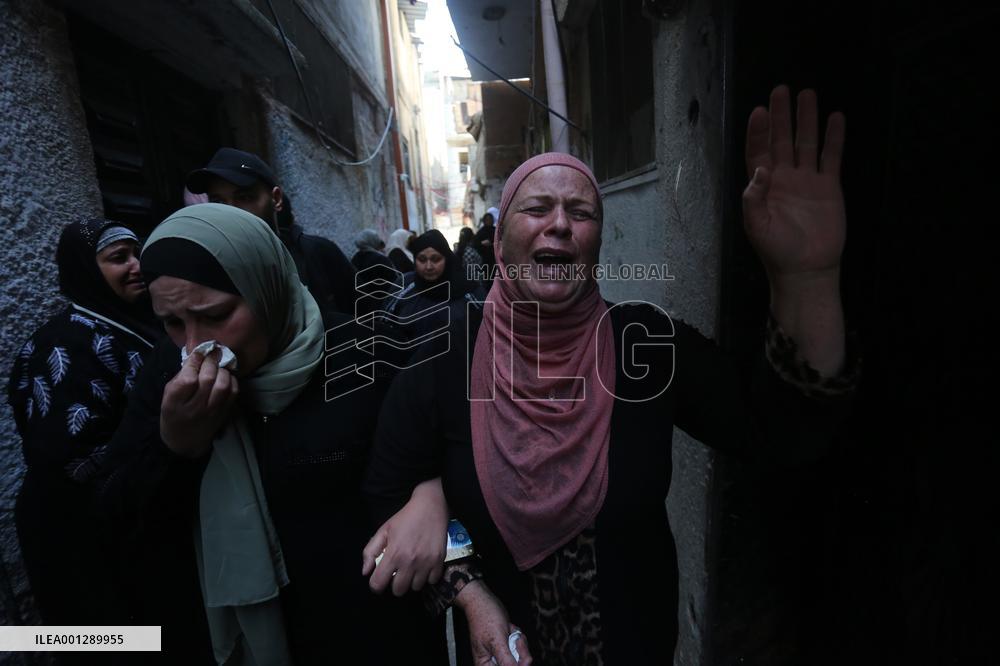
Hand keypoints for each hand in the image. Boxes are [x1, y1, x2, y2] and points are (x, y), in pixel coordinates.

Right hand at [160, 350, 238, 457]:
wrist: (184, 441)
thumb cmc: (174, 414)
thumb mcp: (168, 396)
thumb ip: (180, 377)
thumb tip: (198, 357)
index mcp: (175, 402)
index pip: (189, 378)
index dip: (195, 362)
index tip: (198, 353)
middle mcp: (195, 407)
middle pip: (208, 378)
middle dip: (210, 362)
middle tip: (211, 354)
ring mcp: (212, 411)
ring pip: (223, 384)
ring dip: (222, 370)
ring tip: (218, 366)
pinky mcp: (225, 413)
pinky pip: (234, 392)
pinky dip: (232, 380)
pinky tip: (225, 376)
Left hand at [362, 478, 447, 595]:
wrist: (431, 506)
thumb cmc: (405, 518)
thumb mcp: (383, 530)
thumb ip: (371, 551)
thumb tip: (366, 572)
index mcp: (393, 554)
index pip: (378, 584)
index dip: (376, 584)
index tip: (380, 578)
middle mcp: (409, 562)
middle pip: (399, 591)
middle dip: (395, 584)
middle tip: (397, 573)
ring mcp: (426, 563)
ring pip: (416, 588)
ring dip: (412, 581)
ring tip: (412, 568)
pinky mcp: (439, 561)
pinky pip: (432, 581)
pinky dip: (427, 577)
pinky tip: (424, 566)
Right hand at [456, 580, 531, 665]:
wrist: (484, 601)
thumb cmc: (484, 618)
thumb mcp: (496, 641)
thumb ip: (506, 660)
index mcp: (485, 665)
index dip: (518, 665)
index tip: (525, 659)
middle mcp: (493, 662)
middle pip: (516, 665)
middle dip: (520, 652)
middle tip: (516, 639)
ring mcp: (501, 654)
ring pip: (521, 658)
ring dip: (520, 643)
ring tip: (511, 631)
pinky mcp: (507, 647)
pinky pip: (520, 649)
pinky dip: (519, 639)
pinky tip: (511, 630)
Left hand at [743, 85, 845, 282]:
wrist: (807, 269)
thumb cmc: (777, 250)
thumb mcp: (756, 226)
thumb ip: (753, 198)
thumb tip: (760, 170)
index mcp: (763, 187)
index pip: (758, 152)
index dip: (758, 132)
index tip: (760, 111)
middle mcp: (784, 178)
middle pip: (782, 140)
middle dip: (781, 116)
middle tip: (781, 90)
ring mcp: (807, 180)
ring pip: (806, 142)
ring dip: (806, 119)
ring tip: (808, 94)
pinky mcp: (829, 186)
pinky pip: (832, 157)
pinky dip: (834, 138)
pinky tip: (835, 117)